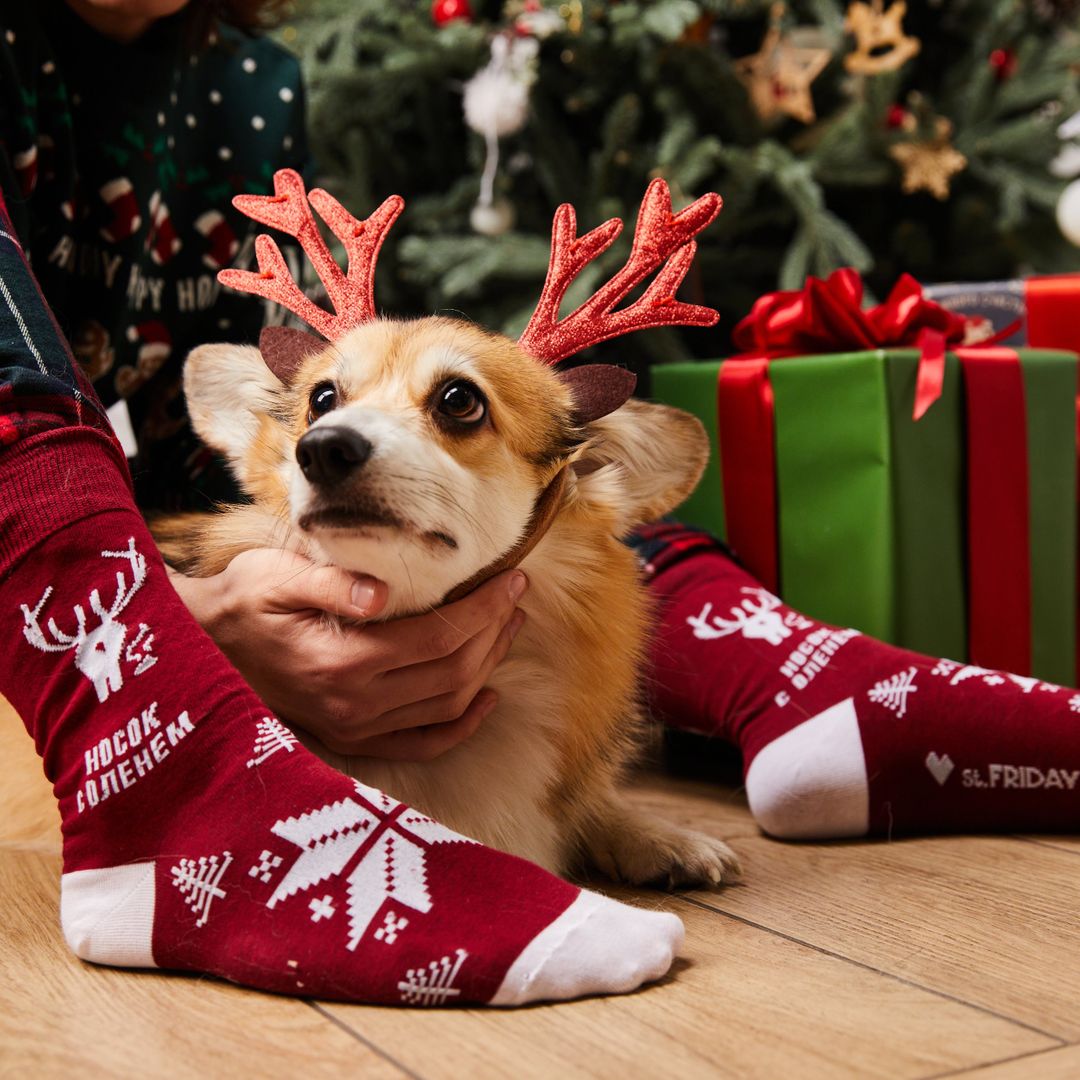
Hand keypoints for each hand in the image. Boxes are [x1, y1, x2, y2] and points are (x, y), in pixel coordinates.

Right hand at [169, 549, 526, 760]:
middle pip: (453, 673)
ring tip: (508, 628)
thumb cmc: (242, 602)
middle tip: (516, 596)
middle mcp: (356, 705)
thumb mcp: (274, 577)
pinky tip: (487, 700)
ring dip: (487, 668)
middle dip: (494, 632)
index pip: (439, 639)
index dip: (483, 609)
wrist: (203, 648)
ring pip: (446, 706)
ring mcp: (356, 728)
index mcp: (342, 662)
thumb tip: (381, 591)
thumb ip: (329, 584)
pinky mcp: (353, 739)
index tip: (511, 580)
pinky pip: (422, 744)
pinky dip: (461, 726)